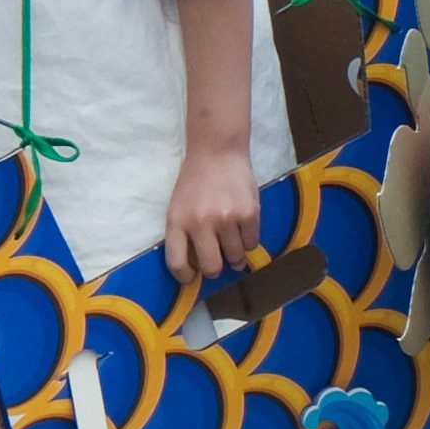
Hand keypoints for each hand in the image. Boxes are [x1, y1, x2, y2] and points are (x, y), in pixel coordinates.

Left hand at [161, 145, 262, 285]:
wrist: (218, 151)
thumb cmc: (195, 182)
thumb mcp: (178, 207)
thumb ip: (183, 235)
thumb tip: (196, 267)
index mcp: (178, 221)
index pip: (177, 263)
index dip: (185, 277)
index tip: (191, 278)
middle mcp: (201, 222)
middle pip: (211, 267)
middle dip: (214, 270)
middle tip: (216, 263)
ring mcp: (227, 219)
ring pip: (234, 258)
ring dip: (234, 257)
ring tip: (231, 246)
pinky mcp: (249, 214)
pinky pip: (252, 244)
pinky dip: (248, 243)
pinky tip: (242, 231)